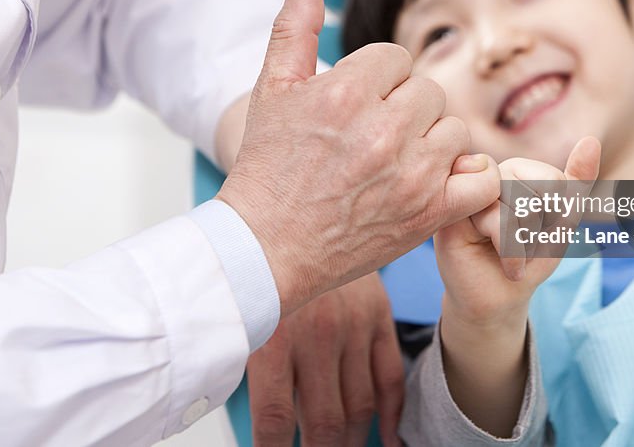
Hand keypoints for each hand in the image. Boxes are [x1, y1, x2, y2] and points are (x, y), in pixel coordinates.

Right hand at [217, 0, 499, 315]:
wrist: (266, 247)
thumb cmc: (266, 166)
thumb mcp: (271, 89)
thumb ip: (293, 24)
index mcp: (346, 92)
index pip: (395, 58)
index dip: (375, 79)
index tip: (356, 106)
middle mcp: (383, 131)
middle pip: (428, 90)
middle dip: (404, 108)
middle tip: (372, 135)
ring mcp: (412, 175)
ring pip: (454, 128)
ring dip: (431, 140)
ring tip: (395, 160)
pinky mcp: (429, 214)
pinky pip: (481, 179)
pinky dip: (469, 178)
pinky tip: (439, 180)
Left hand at [246, 273, 402, 446]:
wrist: (297, 209)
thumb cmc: (260, 264)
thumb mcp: (241, 311)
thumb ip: (242, 360)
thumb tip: (242, 411)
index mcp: (274, 334)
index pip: (274, 419)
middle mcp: (317, 332)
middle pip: (324, 420)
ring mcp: (353, 325)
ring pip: (359, 406)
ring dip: (350, 441)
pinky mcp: (378, 314)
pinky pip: (390, 376)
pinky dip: (392, 415)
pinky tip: (387, 438)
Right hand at [436, 137, 600, 326]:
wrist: (501, 298)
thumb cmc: (530, 256)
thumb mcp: (562, 219)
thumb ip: (577, 182)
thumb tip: (591, 140)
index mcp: (514, 170)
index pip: (553, 179)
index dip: (557, 214)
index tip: (543, 230)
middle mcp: (487, 175)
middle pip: (534, 192)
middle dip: (540, 230)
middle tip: (526, 245)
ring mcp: (466, 193)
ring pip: (517, 207)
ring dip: (528, 244)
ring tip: (515, 255)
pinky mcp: (452, 217)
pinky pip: (497, 221)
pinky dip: (513, 252)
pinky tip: (508, 266)